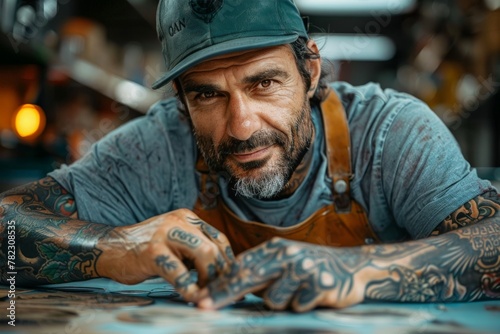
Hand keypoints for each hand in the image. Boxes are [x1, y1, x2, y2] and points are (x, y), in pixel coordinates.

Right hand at [96, 209, 234, 301]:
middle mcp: (180, 222)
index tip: (232, 281)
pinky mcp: (152, 252)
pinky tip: (191, 297)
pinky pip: (178, 272)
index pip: (219, 239)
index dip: (228, 262)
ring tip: (207, 295)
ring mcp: (166, 235)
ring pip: (203, 254)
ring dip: (210, 279)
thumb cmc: (145, 250)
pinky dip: (189, 288)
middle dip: (221, 273)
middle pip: (214, 247)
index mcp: (188, 218)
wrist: (109, 248)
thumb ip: (194, 251)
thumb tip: (221, 272)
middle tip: (221, 292)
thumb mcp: (174, 243)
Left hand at [197, 237, 366, 311]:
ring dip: (282, 303)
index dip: (220, 283)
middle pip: (248, 278)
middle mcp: (287, 255)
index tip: (202, 298)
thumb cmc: (313, 266)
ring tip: (298, 293)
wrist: (353, 265)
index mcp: (275, 248)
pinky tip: (313, 296)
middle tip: (204, 308)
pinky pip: (298, 306)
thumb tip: (228, 285)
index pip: (241, 267)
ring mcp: (304, 268)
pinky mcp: (320, 283)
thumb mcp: (285, 262)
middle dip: (224, 295)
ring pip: (274, 299)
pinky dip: (302, 306)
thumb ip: (261, 270)